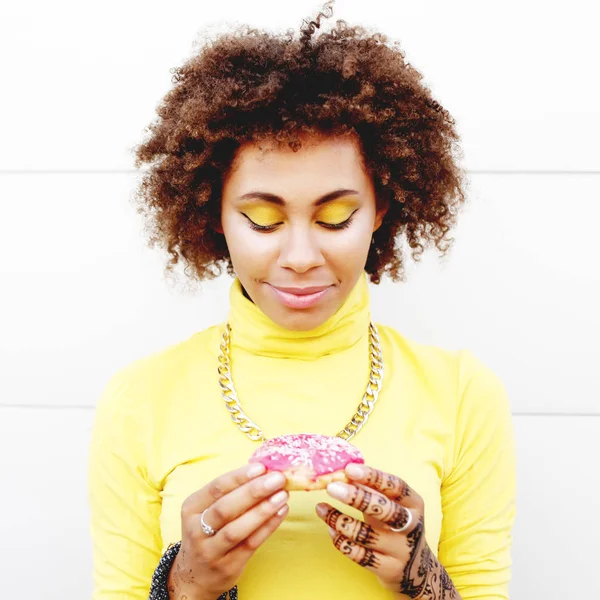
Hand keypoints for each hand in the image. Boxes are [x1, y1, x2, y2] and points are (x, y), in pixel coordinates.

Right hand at [169, 463, 288, 599]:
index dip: (239, 476)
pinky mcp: (227, 567)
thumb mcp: (206, 511)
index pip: (216, 488)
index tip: (261, 467)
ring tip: (282, 495)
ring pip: (237, 529)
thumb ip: (229, 493)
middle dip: (254, 491)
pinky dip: (268, 527)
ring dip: (263, 510)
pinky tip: (281, 512)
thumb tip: (263, 471)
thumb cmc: (207, 533)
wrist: (194, 578)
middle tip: (277, 479)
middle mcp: (196, 530)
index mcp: (191, 508)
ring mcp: (211, 551)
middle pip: (226, 508)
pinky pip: (250, 544)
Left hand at [316, 464, 459, 598]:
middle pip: (384, 510)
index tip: (349, 469)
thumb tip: (343, 473)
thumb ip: (371, 489)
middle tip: (331, 488)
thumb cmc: (395, 526)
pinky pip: (359, 555)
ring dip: (339, 520)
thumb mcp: (391, 505)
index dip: (373, 476)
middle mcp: (411, 526)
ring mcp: (401, 550)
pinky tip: (330, 529)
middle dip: (355, 497)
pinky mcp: (389, 570)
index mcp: (413, 503)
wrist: (416, 568)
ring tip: (321, 508)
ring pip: (367, 534)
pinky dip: (341, 541)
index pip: (396, 486)